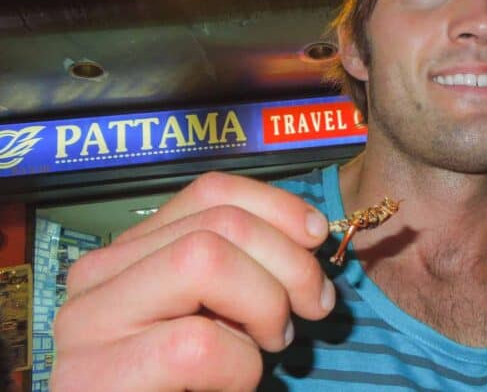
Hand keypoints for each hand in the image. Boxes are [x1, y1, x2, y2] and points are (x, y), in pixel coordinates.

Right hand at [51, 172, 334, 390]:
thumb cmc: (184, 384)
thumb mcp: (213, 313)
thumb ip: (238, 270)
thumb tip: (307, 234)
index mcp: (129, 253)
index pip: (209, 191)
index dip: (276, 206)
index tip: (317, 235)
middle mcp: (98, 275)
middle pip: (219, 223)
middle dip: (290, 260)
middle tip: (316, 306)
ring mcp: (91, 322)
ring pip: (204, 260)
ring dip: (266, 305)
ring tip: (272, 346)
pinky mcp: (100, 374)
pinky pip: (198, 344)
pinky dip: (240, 367)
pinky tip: (233, 387)